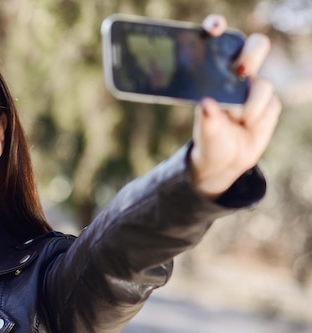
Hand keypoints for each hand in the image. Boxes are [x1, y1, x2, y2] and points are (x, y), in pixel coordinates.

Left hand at [189, 14, 281, 198]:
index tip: (214, 28)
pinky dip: (259, 117)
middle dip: (251, 54)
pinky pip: (270, 104)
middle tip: (240, 70)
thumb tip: (206, 105)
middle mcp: (235, 75)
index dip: (217, 27)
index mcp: (212, 72)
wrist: (225, 161)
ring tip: (238, 120)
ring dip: (251, 105)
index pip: (219, 41)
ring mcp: (254, 88)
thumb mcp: (204, 134)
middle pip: (255, 47)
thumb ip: (206, 121)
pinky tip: (248, 125)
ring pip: (263, 84)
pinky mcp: (269, 103)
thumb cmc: (209, 141)